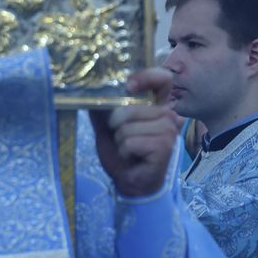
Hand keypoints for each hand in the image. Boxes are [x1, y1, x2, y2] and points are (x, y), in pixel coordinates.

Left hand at [90, 68, 177, 197]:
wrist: (128, 181)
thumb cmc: (121, 152)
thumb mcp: (106, 124)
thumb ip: (102, 105)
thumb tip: (88, 88)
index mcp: (157, 105)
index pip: (162, 78)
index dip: (146, 76)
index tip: (128, 85)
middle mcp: (168, 114)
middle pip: (131, 106)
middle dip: (116, 124)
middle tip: (123, 138)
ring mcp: (169, 130)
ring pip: (128, 126)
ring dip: (120, 140)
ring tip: (129, 149)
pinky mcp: (164, 146)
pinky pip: (130, 141)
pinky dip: (124, 151)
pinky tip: (132, 157)